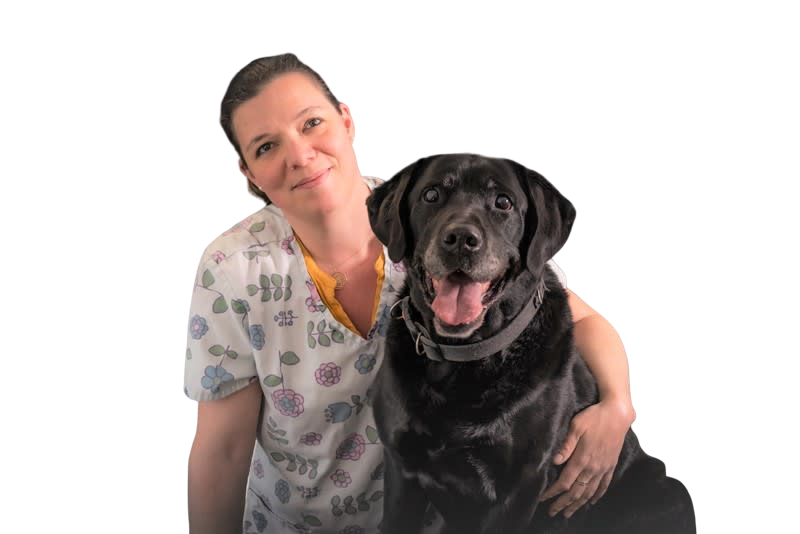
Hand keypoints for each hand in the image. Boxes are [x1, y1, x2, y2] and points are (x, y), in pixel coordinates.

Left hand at [539, 400, 635, 517]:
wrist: (618, 415)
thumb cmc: (594, 418)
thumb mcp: (576, 426)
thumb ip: (566, 445)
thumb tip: (554, 461)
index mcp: (582, 459)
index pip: (565, 482)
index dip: (553, 492)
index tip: (542, 498)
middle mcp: (593, 468)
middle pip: (576, 492)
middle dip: (563, 503)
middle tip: (552, 512)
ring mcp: (603, 468)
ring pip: (589, 492)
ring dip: (578, 504)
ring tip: (568, 513)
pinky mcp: (611, 466)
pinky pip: (604, 486)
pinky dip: (596, 496)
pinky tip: (591, 502)